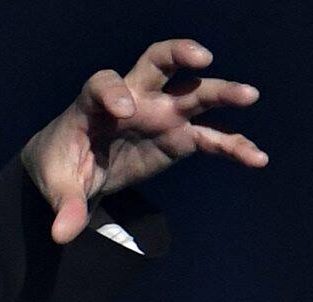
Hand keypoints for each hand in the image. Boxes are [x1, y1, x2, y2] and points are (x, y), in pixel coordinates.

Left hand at [22, 38, 265, 244]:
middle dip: (180, 55)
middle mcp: (134, 98)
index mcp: (94, 104)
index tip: (124, 109)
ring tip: (248, 96)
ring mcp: (161, 114)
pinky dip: (234, 147)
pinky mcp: (180, 137)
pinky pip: (212, 138)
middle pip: (158, 63)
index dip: (112, 92)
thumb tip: (62, 234)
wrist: (73, 170)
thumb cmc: (61, 167)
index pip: (104, 85)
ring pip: (195, 92)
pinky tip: (256, 159)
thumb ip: (65, 205)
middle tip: (201, 58)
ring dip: (222, 92)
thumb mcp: (56, 186)